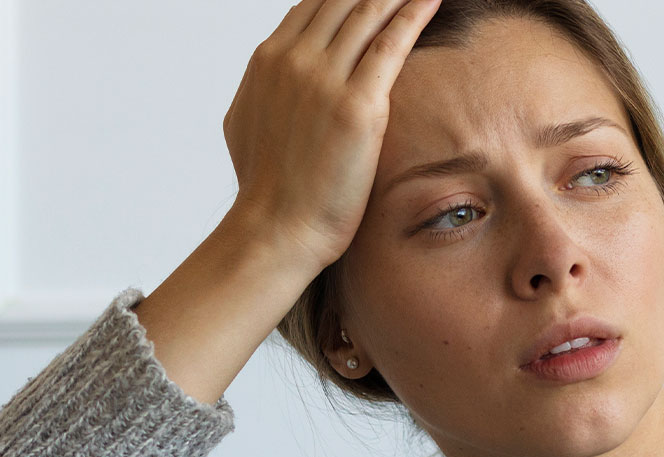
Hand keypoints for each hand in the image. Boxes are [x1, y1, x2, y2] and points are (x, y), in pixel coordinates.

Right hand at [222, 0, 440, 267]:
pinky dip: (415, 13)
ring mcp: (324, 77)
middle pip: (342, 0)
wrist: (276, 227)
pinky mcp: (357, 103)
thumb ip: (266, 89)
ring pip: (369, 12)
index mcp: (268, 60)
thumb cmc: (266, 188)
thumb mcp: (249, 122)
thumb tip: (273, 77)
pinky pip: (392, 42)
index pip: (313, 6)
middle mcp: (293, 59)